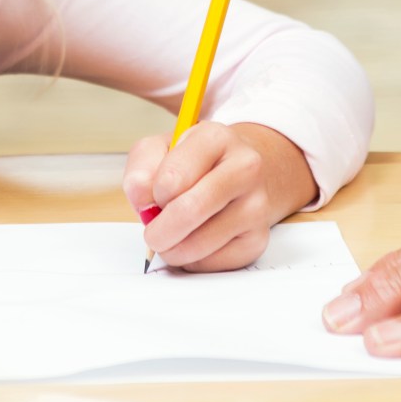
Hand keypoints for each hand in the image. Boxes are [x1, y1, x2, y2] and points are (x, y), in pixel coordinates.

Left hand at [122, 121, 318, 271]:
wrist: (239, 174)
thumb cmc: (193, 164)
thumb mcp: (159, 150)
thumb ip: (142, 168)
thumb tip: (143, 200)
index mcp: (216, 138)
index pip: (172, 179)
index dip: (154, 195)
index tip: (157, 196)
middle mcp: (245, 168)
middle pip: (190, 211)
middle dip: (159, 231)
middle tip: (153, 234)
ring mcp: (256, 205)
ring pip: (200, 244)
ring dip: (174, 249)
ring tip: (173, 237)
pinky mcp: (258, 239)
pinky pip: (213, 263)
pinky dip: (194, 260)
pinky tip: (196, 242)